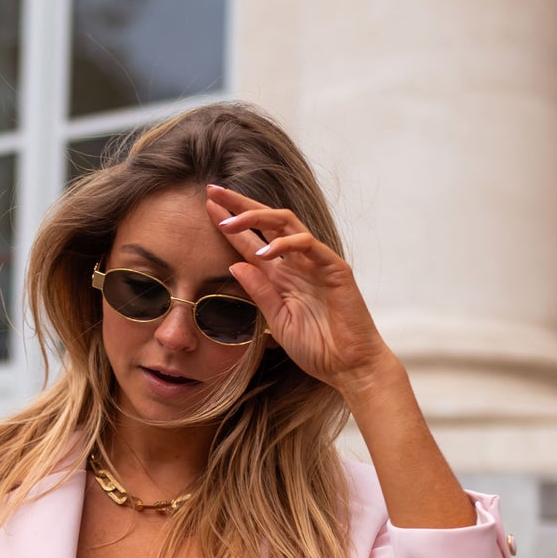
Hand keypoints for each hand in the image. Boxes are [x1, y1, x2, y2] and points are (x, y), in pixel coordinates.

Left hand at [205, 182, 395, 396]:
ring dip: (256, 217)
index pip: (251, 241)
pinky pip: (308, 244)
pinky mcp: (335, 268)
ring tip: (228, 222)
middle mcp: (298, 263)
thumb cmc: (317, 347)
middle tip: (213, 190)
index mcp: (282, 275)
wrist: (349, 366)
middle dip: (240, 204)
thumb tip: (234, 264)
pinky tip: (263, 253)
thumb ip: (258, 291)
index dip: (230, 224)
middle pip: (267, 221)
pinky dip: (285, 245)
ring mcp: (317, 262)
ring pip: (286, 223)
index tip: (207, 207)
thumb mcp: (276, 319)